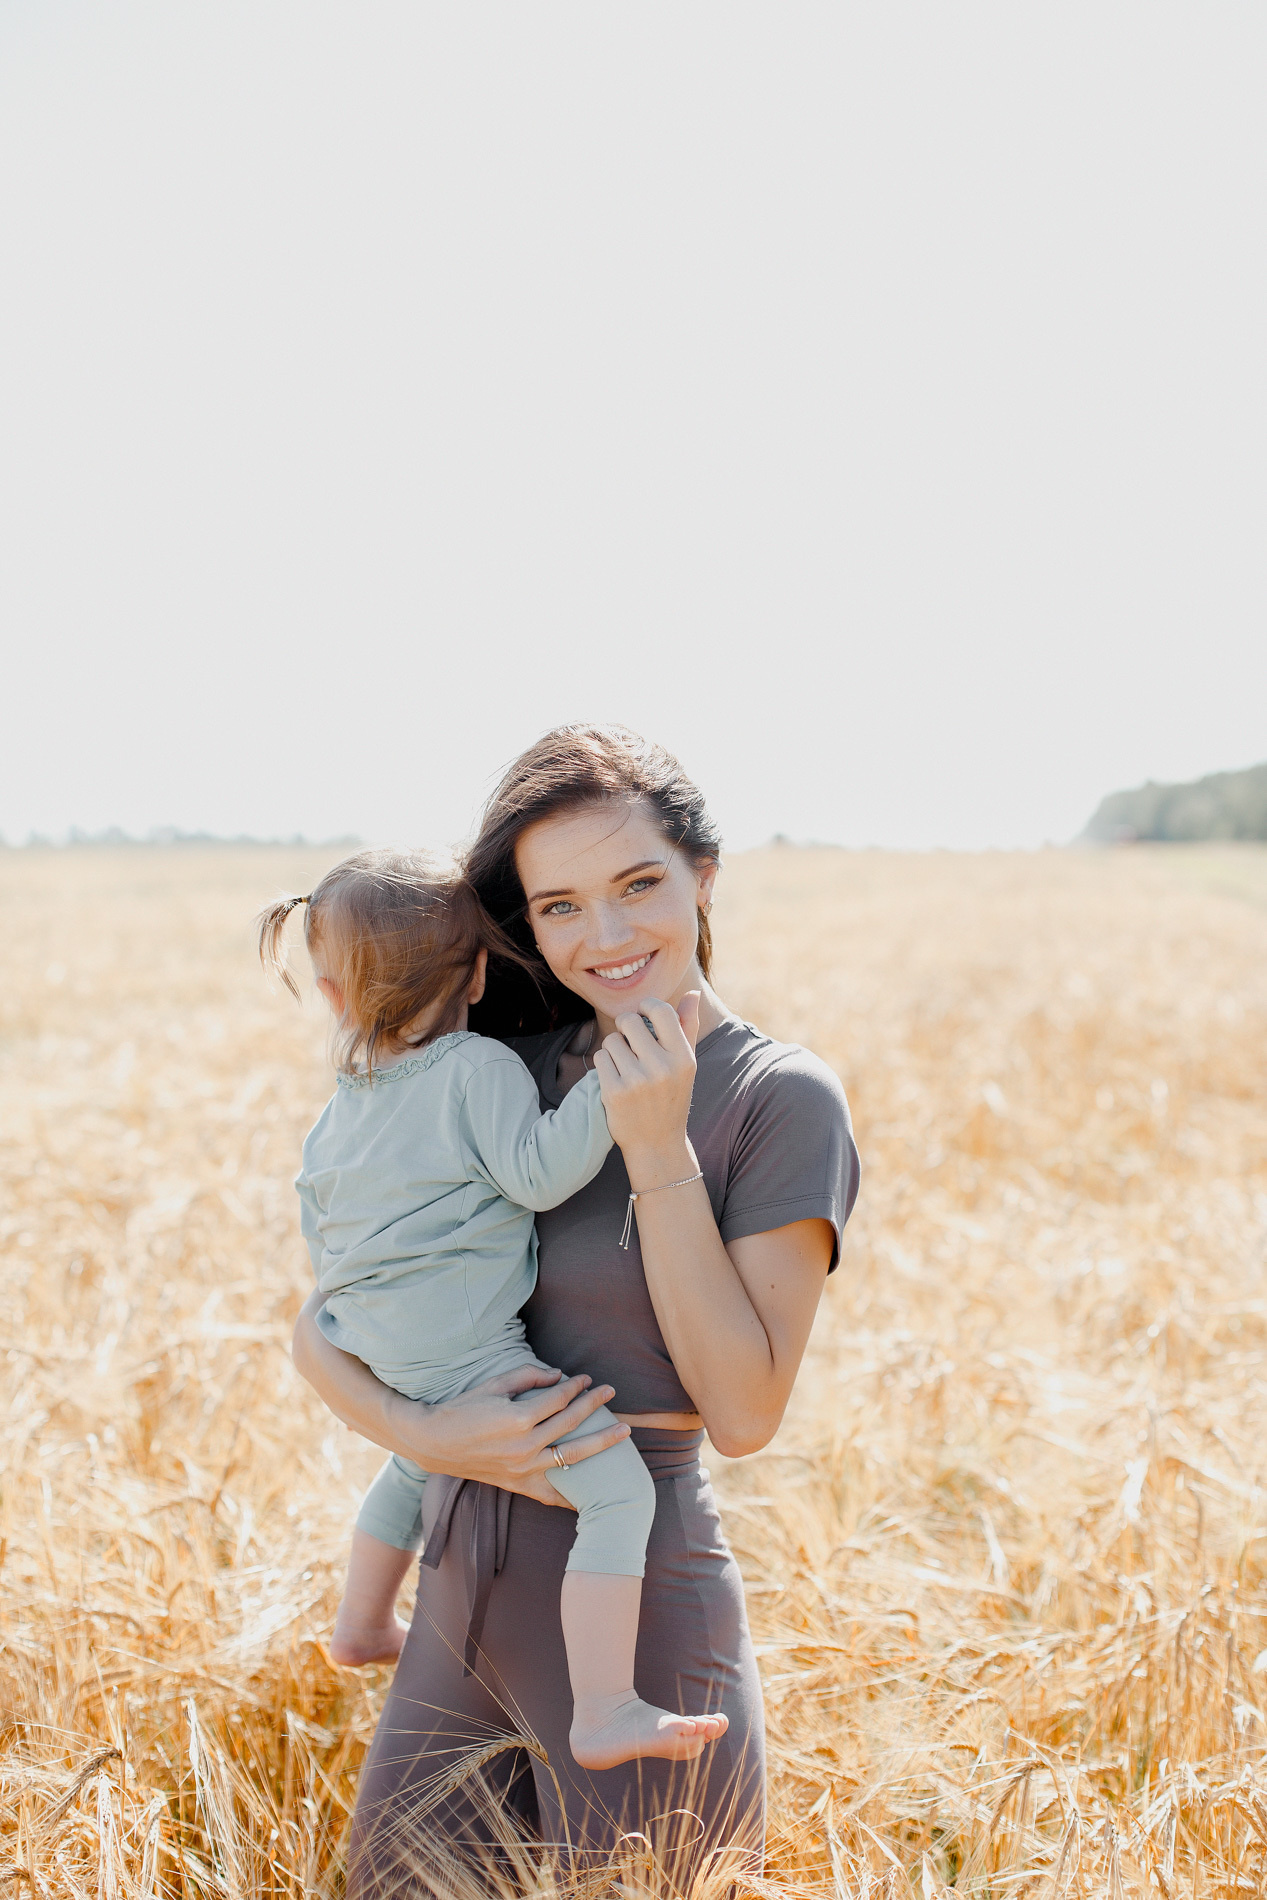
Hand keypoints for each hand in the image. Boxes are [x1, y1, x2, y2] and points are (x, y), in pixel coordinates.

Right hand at [385, 1363, 629, 1507]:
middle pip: (570, 1422)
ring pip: (571, 1456)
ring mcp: (522, 1468)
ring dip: (600, 1443)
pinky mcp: (517, 1484)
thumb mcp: (494, 1385)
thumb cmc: (463, 1409)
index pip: (558, 1399)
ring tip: (622, 1432)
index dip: (575, 1386)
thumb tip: (559, 1375)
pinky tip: (593, 1492)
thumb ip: (528, 1376)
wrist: (435, 1444)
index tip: (586, 1378)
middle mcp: (524, 1445)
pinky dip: (573, 1493)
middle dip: (593, 1405)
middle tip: (611, 1391)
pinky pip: (552, 1492)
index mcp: (517, 1418)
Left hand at [593, 994, 699, 1183]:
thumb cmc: (672, 1097)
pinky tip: (616, 1078)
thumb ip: (688, 1027)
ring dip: (614, 1048)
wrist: (657, 1143)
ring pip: (611, 1040)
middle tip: (631, 1043)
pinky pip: (600, 1058)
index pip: (660, 1010)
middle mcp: (662, 1068)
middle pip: (628, 1021)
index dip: (646, 1006)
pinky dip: (605, 1065)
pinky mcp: (614, 1093)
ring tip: (626, 1065)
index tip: (643, 1014)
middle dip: (625, 1028)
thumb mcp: (687, 1064)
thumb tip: (692, 994)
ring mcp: (637, 1081)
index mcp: (683, 1058)